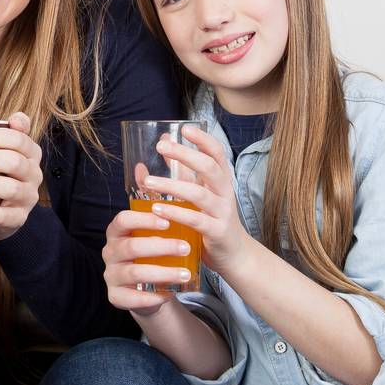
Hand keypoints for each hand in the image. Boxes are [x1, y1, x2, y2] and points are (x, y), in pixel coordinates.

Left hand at [0, 113, 42, 241]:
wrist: (2, 209)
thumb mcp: (1, 151)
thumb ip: (6, 132)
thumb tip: (17, 117)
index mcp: (31, 153)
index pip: (18, 140)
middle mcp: (34, 174)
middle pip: (13, 162)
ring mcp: (28, 198)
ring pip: (9, 188)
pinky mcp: (18, 219)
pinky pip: (1, 216)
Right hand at [103, 208, 195, 314]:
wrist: (144, 288)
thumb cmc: (150, 257)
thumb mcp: (152, 240)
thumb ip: (161, 231)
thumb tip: (188, 218)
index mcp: (116, 233)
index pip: (123, 220)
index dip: (144, 220)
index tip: (167, 222)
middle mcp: (109, 252)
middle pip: (132, 246)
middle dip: (161, 247)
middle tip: (186, 248)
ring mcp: (110, 275)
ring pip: (135, 272)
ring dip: (163, 273)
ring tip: (185, 274)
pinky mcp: (115, 296)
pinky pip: (133, 297)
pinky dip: (154, 296)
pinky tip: (171, 293)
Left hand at [135, 123, 249, 279]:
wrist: (236, 256)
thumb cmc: (214, 220)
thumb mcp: (200, 194)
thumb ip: (182, 171)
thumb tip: (162, 143)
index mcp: (221, 181)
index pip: (217, 153)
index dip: (203, 139)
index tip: (184, 128)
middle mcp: (225, 193)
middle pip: (209, 167)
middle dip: (185, 154)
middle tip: (161, 146)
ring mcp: (223, 213)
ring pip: (199, 194)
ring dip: (172, 185)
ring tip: (148, 182)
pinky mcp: (217, 232)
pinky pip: (196, 220)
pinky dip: (176, 213)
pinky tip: (158, 208)